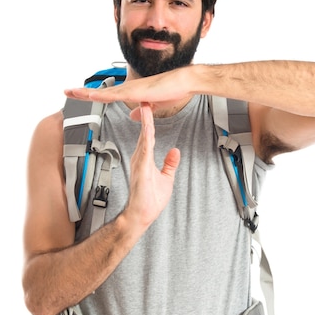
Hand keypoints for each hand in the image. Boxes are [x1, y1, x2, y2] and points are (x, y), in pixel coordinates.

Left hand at [65, 67, 194, 115]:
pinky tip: (89, 94)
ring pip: (103, 92)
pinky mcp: (133, 92)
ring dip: (86, 92)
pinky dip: (100, 94)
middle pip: (100, 91)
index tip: (80, 95)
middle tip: (66, 91)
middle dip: (83, 92)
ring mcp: (129, 89)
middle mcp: (126, 89)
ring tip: (70, 92)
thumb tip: (133, 115)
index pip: (107, 95)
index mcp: (130, 92)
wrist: (183, 82)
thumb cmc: (173, 90)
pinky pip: (113, 94)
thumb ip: (142, 110)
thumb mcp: (154, 105)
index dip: (93, 95)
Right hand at [123, 103, 180, 229]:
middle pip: (144, 132)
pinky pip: (144, 149)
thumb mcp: (166, 178)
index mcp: (144, 159)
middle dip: (146, 115)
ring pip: (143, 137)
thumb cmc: (149, 200)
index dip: (149, 121)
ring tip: (146, 107)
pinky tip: (148, 129)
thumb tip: (175, 152)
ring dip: (146, 122)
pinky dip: (146, 137)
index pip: (147, 135)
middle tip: (146, 98)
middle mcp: (139, 158)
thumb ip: (169, 164)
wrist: (141, 215)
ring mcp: (139, 162)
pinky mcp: (141, 169)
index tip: (151, 108)